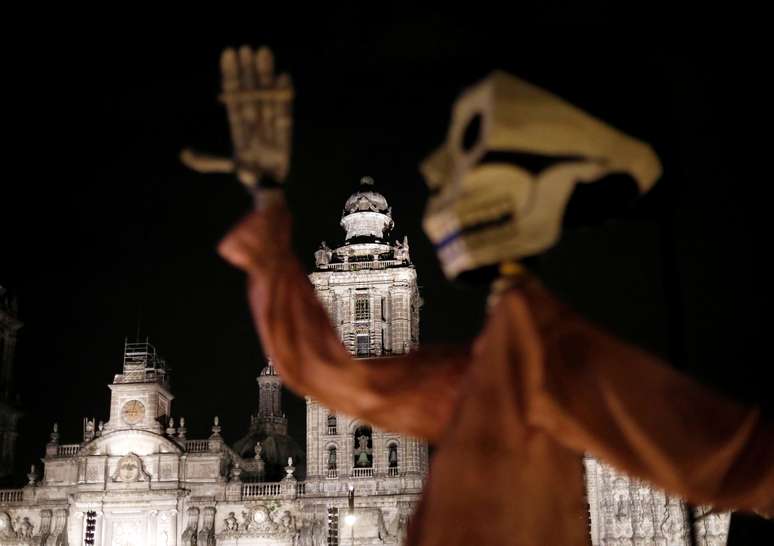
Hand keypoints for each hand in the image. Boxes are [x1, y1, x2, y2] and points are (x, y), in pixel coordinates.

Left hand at [181, 46, 292, 188]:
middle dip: (249, 71)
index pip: (233, 97)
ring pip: (267, 96)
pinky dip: (284, 97)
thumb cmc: (247, 176)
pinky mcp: (285, 133)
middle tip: (247, 48)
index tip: (229, 54)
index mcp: (238, 127)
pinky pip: (285, 112)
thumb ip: (207, 162)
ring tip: (265, 52)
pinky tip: (283, 77)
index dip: (230, 76)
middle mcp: (253, 122)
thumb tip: (184, 154)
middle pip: (250, 92)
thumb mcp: (224, 167)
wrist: (267, 187)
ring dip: (266, 75)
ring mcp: (269, 125)